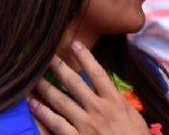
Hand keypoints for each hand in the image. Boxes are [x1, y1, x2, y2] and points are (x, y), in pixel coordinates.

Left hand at [28, 41, 148, 134]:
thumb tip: (111, 91)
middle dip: (59, 67)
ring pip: (61, 101)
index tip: (75, 44)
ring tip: (34, 77)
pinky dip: (43, 113)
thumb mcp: (135, 118)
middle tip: (47, 55)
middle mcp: (98, 109)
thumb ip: (121, 104)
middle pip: (75, 83)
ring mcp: (85, 124)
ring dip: (45, 88)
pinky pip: (55, 123)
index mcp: (114, 101)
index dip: (86, 57)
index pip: (98, 73)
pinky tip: (33, 104)